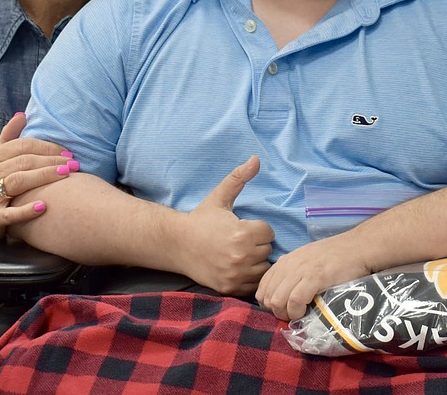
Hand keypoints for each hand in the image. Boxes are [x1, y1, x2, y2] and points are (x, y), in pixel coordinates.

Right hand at [0, 113, 77, 256]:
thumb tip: (23, 114)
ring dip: (45, 177)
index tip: (67, 152)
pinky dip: (27, 210)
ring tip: (66, 175)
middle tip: (73, 163)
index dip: (47, 147)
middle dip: (51, 161)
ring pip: (18, 181)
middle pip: (24, 162)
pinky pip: (10, 213)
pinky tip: (43, 206)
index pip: (22, 145)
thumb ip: (8, 138)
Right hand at [177, 156, 274, 295]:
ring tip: (240, 254)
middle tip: (240, 241)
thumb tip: (256, 158)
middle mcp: (241, 256)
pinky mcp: (230, 287)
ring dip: (256, 262)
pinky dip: (249, 277)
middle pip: (268, 250)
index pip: (269, 232)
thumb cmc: (201, 220)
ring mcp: (235, 274)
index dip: (257, 228)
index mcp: (242, 234)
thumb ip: (239, 178)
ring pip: (263, 268)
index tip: (244, 227)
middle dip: (257, 244)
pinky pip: (254, 285)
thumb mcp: (220, 197)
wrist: (177, 244)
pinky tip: (237, 267)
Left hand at [255, 233, 370, 320]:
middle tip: (292, 315)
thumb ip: (293, 274)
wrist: (357, 247)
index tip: (284, 309)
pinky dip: (297, 312)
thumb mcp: (307, 261)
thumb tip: (283, 296)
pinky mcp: (315, 278)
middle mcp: (289, 265)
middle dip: (277, 312)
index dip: (269, 304)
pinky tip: (306, 312)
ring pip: (277, 301)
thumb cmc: (335, 257)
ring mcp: (301, 271)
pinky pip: (295, 300)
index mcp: (285, 261)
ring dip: (286, 314)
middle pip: (267, 297)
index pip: (262, 287)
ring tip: (299, 315)